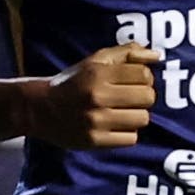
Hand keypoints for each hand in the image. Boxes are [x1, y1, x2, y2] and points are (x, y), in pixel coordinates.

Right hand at [19, 43, 159, 152]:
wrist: (38, 109)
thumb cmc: (73, 83)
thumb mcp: (95, 62)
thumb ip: (126, 54)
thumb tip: (156, 56)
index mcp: (97, 73)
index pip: (144, 74)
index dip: (142, 77)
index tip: (131, 81)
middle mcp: (96, 96)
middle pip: (148, 97)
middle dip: (141, 97)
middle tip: (128, 98)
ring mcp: (95, 120)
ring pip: (142, 119)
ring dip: (135, 116)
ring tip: (121, 113)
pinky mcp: (94, 140)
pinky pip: (131, 138)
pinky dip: (126, 133)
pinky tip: (113, 127)